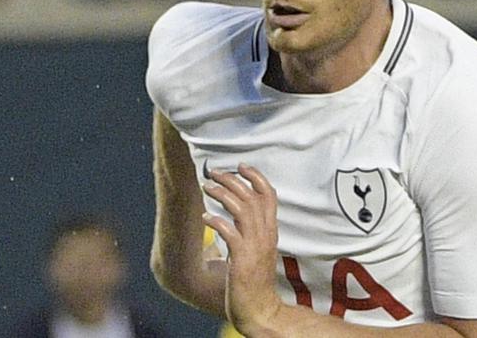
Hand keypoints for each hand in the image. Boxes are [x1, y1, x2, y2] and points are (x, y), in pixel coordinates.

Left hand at [202, 164, 283, 334]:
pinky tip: (205, 216)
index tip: (241, 165)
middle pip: (252, 197)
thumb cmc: (255, 282)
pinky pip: (230, 233)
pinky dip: (217, 221)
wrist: (260, 311)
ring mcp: (254, 247)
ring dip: (223, 194)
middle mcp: (265, 235)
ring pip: (242, 210)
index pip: (270, 195)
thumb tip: (231, 217)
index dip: (256, 177)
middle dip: (232, 180)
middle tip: (214, 171)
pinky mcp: (242, 260)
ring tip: (207, 186)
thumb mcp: (257, 251)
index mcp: (270, 231)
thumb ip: (250, 233)